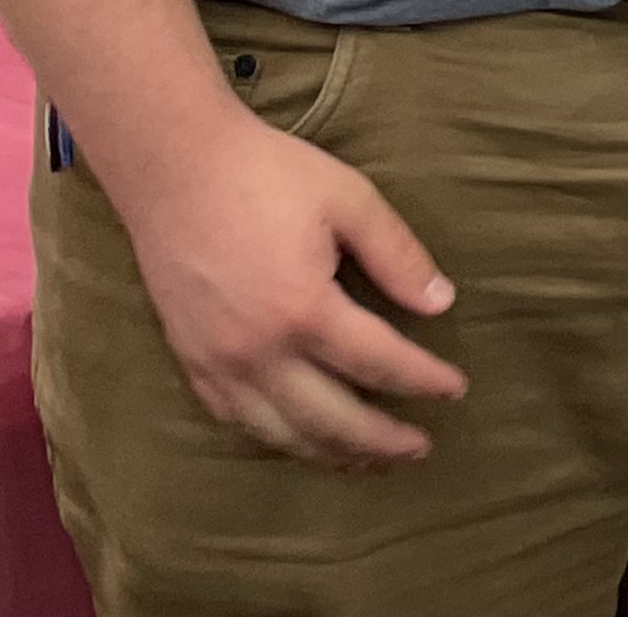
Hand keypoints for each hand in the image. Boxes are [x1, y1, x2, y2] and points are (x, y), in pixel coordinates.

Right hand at [109, 112, 467, 467]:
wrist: (173, 165)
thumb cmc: (265, 173)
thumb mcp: (348, 198)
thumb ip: (397, 254)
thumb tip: (442, 303)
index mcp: (304, 310)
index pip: (380, 364)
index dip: (424, 381)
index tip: (454, 389)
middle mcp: (259, 352)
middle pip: (334, 420)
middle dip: (384, 441)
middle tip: (421, 448)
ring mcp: (219, 364)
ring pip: (283, 434)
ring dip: (333, 453)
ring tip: (369, 461)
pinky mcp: (191, 360)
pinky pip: (238, 420)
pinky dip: (278, 437)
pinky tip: (300, 437)